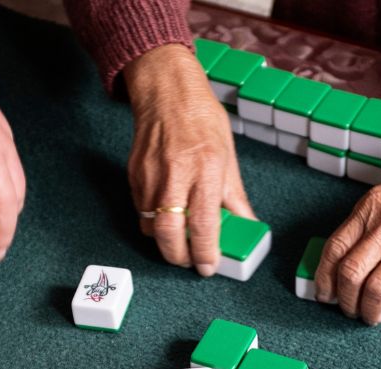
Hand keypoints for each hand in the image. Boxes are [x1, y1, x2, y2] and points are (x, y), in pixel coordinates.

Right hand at [123, 44, 254, 275]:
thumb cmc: (201, 118)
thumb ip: (235, 196)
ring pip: (150, 226)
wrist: (166, 89)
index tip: (207, 267)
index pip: (203, 223)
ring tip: (178, 240)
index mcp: (206, 168)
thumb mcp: (228, 155)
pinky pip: (141, 210)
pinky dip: (153, 221)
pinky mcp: (133, 174)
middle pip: (169, 233)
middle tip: (189, 261)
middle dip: (178, 257)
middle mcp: (176, 173)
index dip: (205, 252)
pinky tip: (166, 215)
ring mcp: (150, 174)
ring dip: (164, 241)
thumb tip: (246, 225)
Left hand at [315, 123, 380, 324]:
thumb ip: (368, 229)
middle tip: (348, 310)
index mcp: (369, 208)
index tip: (324, 294)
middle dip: (345, 301)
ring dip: (369, 310)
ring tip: (372, 315)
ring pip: (375, 289)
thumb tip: (352, 267)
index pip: (334, 250)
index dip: (324, 278)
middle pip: (349, 275)